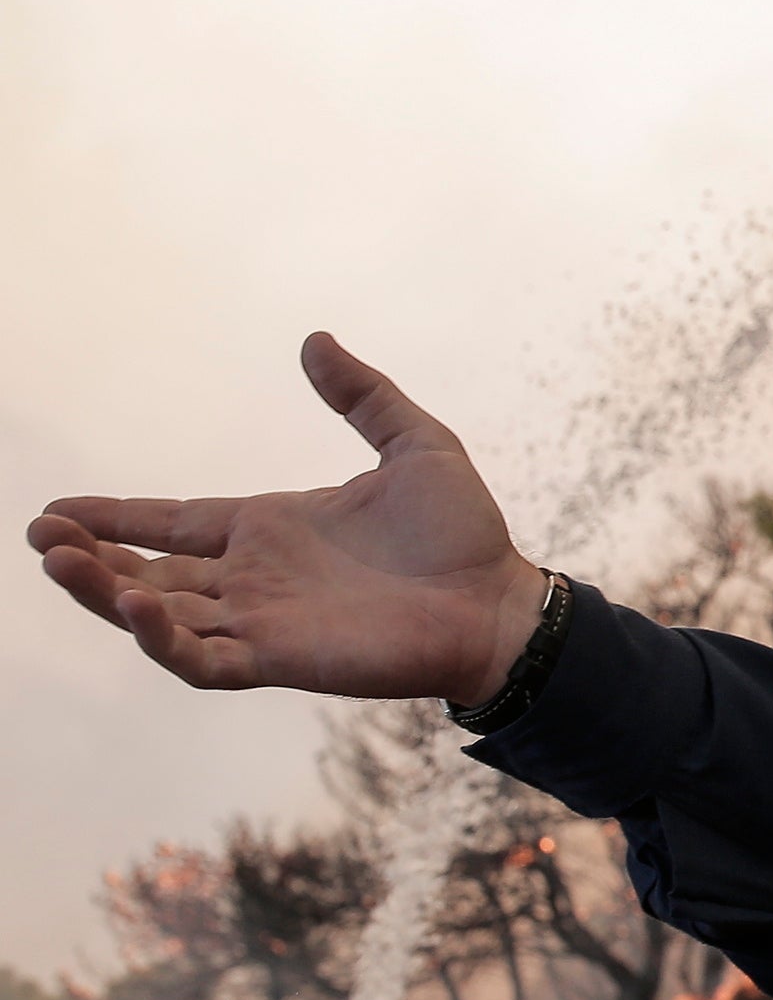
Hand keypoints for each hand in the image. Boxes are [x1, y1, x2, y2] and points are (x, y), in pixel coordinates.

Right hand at [28, 335, 546, 705]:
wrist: (499, 600)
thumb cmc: (463, 533)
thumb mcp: (415, 443)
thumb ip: (363, 396)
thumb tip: (315, 340)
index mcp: (271, 528)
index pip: (173, 522)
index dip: (115, 518)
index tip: (56, 509)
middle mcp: (255, 578)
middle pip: (149, 572)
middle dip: (91, 560)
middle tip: (42, 539)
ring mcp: (262, 622)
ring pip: (159, 617)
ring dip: (107, 594)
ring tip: (61, 564)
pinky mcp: (280, 659)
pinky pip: (203, 660)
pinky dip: (163, 639)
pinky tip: (137, 606)